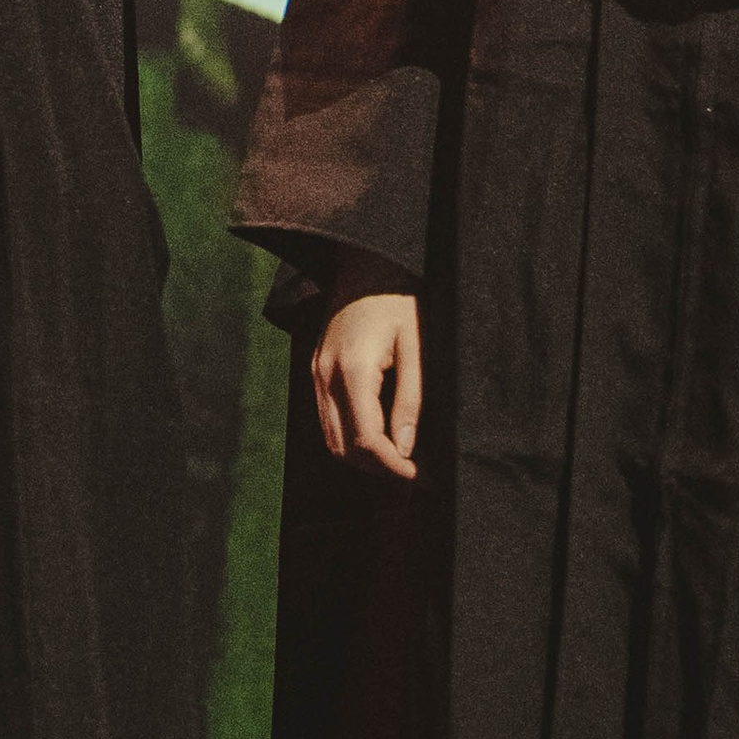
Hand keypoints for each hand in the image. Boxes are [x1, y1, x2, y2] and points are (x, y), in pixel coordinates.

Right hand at [314, 288, 421, 477]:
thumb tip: (404, 451)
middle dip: (379, 470)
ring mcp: (315, 371)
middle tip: (416, 474)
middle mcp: (325, 375)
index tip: (423, 477)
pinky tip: (379, 434)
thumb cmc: (400, 300)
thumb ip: (410, 401)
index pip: (367, 441)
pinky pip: (327, 418)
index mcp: (353, 370)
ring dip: (363, 458)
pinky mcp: (315, 367)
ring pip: (331, 438)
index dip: (395, 468)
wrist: (367, 261)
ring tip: (400, 459)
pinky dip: (350, 437)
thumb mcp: (416, 347)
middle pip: (344, 448)